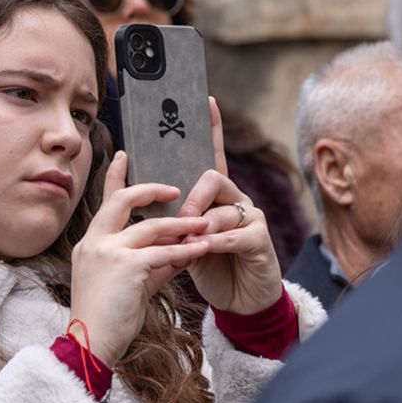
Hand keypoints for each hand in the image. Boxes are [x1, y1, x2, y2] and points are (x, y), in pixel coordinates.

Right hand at [68, 151, 208, 365]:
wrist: (91, 344)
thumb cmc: (106, 319)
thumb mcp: (128, 284)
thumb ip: (150, 264)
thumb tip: (177, 252)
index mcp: (90, 244)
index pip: (104, 204)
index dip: (115, 178)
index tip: (124, 156)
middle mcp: (95, 243)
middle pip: (123, 201)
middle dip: (150, 190)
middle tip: (174, 188)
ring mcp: (108, 253)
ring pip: (151, 227)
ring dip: (182, 225)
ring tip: (205, 223)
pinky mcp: (126, 267)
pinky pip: (163, 252)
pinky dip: (186, 250)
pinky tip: (203, 249)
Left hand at [177, 98, 284, 314]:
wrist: (238, 303)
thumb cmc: (209, 267)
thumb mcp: (182, 240)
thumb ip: (170, 219)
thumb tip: (141, 199)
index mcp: (215, 197)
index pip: (211, 156)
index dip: (211, 128)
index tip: (205, 99)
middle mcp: (236, 200)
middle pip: (213, 178)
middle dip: (192, 197)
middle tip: (179, 218)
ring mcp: (252, 218)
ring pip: (224, 208)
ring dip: (201, 225)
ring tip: (187, 242)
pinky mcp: (261, 240)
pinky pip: (236, 233)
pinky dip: (216, 242)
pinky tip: (205, 248)